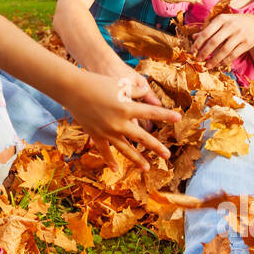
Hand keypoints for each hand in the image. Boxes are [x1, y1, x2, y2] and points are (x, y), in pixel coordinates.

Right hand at [62, 70, 177, 169]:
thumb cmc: (98, 83)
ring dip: (137, 159)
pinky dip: (110, 161)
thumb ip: (136, 91)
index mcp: (128, 108)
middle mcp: (120, 123)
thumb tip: (147, 93)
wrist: (74, 90)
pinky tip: (117, 170)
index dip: (166, 115)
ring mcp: (107, 132)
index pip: (152, 112)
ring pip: (126, 149)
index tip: (178, 119)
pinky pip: (105, 151)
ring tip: (147, 167)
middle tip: (167, 155)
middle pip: (142, 137)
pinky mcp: (96, 135)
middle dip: (156, 147)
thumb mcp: (120, 83)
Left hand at [189, 13, 253, 68]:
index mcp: (221, 19)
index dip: (198, 43)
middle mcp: (230, 26)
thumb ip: (208, 29)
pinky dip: (225, 61)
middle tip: (198, 60)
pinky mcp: (247, 43)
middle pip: (214, 42)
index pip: (206, 32)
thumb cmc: (233, 24)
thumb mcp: (221, 23)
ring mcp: (240, 34)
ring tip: (207, 65)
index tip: (192, 51)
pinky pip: (233, 55)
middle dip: (204, 52)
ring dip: (214, 60)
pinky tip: (219, 64)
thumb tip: (193, 37)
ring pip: (224, 50)